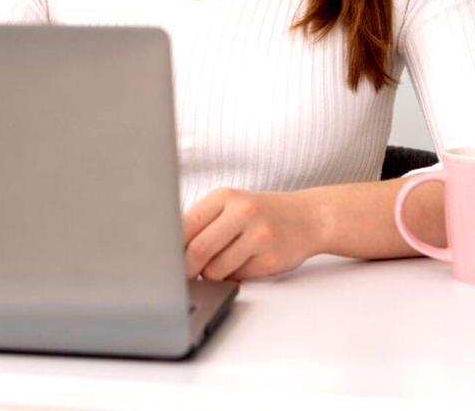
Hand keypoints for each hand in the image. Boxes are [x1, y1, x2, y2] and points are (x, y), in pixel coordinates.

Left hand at [182, 188, 324, 280]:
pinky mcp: (271, 259)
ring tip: (221, 264)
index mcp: (225, 196)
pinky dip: (233, 277)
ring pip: (216, 269)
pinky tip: (244, 263)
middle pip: (198, 249)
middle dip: (187, 268)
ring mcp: (259, 236)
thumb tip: (170, 251)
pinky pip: (238, 277)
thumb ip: (203, 222)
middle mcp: (243, 212)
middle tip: (185, 274)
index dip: (172, 246)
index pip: (186, 223)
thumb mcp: (232, 204)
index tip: (165, 258)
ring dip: (211, 275)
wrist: (309, 217)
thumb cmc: (261, 213)